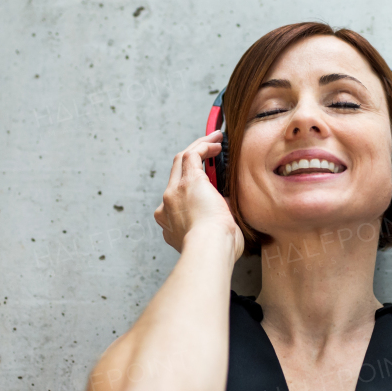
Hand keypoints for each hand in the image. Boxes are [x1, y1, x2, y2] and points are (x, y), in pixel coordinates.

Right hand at [153, 130, 244, 260]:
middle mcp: (167, 206)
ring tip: (215, 139)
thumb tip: (225, 208)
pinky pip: (191, 155)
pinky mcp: (187, 181)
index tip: (207, 184)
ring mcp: (174, 192)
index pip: (178, 199)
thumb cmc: (217, 251)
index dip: (191, 187)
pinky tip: (216, 142)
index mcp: (170, 223)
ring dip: (198, 146)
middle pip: (175, 173)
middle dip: (192, 159)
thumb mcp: (211, 237)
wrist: (210, 250)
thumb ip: (215, 222)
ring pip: (181, 160)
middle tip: (209, 150)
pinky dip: (203, 145)